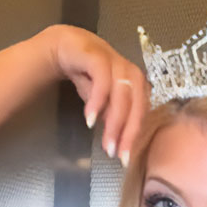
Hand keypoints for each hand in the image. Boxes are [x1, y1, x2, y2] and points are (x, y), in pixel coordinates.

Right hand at [49, 24, 150, 165]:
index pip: (140, 114)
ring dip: (114, 123)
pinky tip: (90, 120)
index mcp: (137, 84)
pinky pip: (103, 82)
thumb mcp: (103, 101)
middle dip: (126, 134)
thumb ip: (112, 117)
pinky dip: (98, 102)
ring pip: (122, 97)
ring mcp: (116, 62)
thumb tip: (119, 141)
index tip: (124, 159)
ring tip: (105, 144)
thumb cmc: (88, 75)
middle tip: (115, 154)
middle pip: (135, 106)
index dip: (133, 137)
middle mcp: (131, 72)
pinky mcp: (99, 55)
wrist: (66, 47)